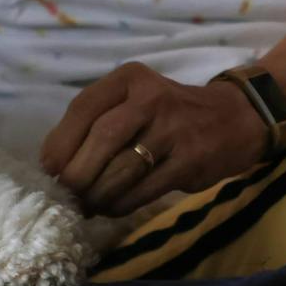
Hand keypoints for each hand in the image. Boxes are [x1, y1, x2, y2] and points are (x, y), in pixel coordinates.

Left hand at [40, 62, 269, 216]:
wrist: (236, 119)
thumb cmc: (171, 113)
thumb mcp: (136, 99)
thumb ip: (98, 122)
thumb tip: (53, 165)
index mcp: (130, 78)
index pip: (83, 108)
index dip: (60, 143)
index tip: (49, 171)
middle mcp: (151, 98)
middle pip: (100, 139)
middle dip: (76, 174)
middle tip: (67, 195)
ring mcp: (173, 130)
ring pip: (121, 169)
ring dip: (97, 194)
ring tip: (87, 205)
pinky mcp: (189, 161)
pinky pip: (143, 190)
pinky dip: (120, 204)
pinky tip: (112, 207)